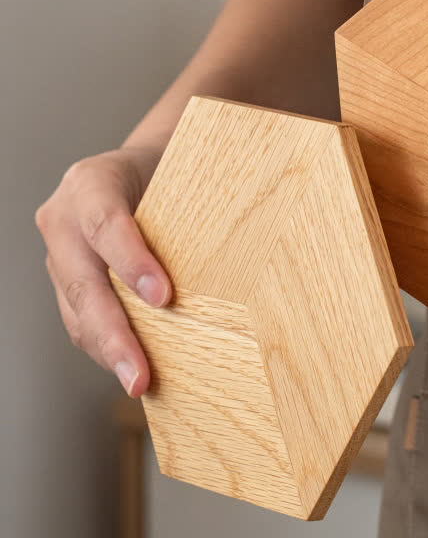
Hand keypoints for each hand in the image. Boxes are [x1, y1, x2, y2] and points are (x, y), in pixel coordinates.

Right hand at [34, 144, 172, 395]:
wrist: (137, 167)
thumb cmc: (165, 169)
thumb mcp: (177, 170)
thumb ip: (190, 200)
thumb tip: (245, 237)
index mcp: (91, 182)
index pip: (106, 223)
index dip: (132, 262)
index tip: (165, 297)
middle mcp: (64, 219)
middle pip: (85, 282)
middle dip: (114, 333)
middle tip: (139, 374)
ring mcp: (59, 253)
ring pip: (78, 311)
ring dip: (109, 351)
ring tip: (138, 382)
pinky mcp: (66, 281)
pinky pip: (80, 320)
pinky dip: (106, 347)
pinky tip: (132, 366)